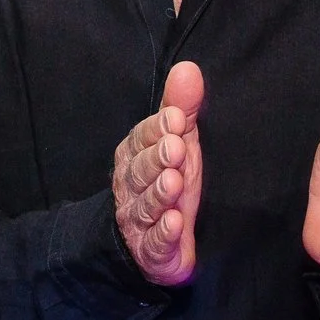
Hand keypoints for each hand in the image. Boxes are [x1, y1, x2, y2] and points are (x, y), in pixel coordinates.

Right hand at [112, 60, 205, 285]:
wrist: (154, 244)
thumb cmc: (170, 182)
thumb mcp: (179, 141)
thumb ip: (181, 108)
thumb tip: (188, 68)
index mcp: (135, 157)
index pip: (140, 139)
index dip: (156, 130)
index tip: (176, 119)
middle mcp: (132, 187)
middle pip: (139, 171)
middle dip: (156, 159)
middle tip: (176, 148)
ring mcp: (140, 220)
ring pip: (145, 205)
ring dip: (159, 193)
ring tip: (174, 182)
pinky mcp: (152, 251)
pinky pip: (154, 242)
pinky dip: (163, 233)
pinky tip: (175, 223)